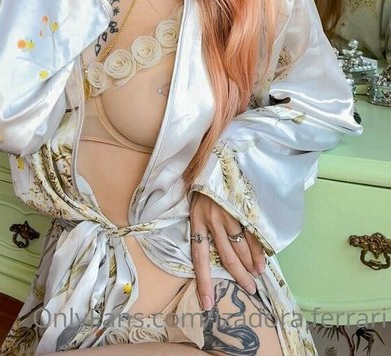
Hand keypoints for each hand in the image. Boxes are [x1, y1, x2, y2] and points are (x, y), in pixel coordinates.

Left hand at [189, 192, 265, 310]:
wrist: (217, 155)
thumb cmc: (204, 183)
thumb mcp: (196, 203)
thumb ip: (202, 226)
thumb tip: (213, 251)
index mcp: (196, 221)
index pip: (199, 258)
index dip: (204, 282)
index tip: (208, 304)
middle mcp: (212, 219)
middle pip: (226, 256)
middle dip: (239, 275)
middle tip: (250, 289)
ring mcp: (228, 213)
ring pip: (241, 246)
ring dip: (251, 263)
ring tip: (257, 274)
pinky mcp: (242, 205)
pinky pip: (252, 233)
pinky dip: (259, 248)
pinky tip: (263, 258)